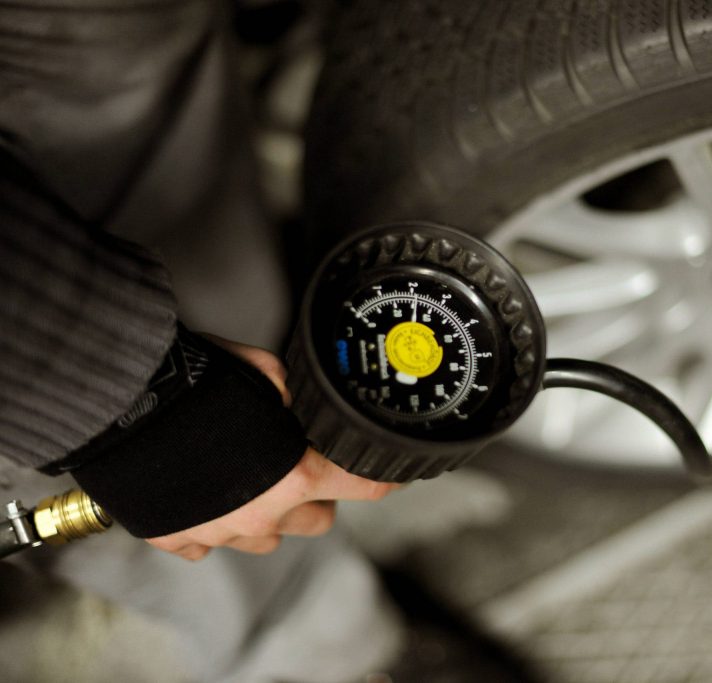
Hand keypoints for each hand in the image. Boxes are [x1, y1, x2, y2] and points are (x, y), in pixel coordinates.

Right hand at [145, 338, 397, 560]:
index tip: (392, 475)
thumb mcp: (264, 371)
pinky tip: (204, 491)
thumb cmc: (192, 382)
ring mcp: (219, 533)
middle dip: (319, 498)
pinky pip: (208, 544)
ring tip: (249, 479)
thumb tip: (303, 398)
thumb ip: (293, 395)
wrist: (116, 404)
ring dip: (268, 515)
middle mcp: (262, 515)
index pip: (364, 486)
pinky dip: (213, 523)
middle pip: (318, 521)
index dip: (384, 478)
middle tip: (304, 469)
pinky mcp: (177, 538)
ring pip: (266, 539)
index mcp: (296, 476)